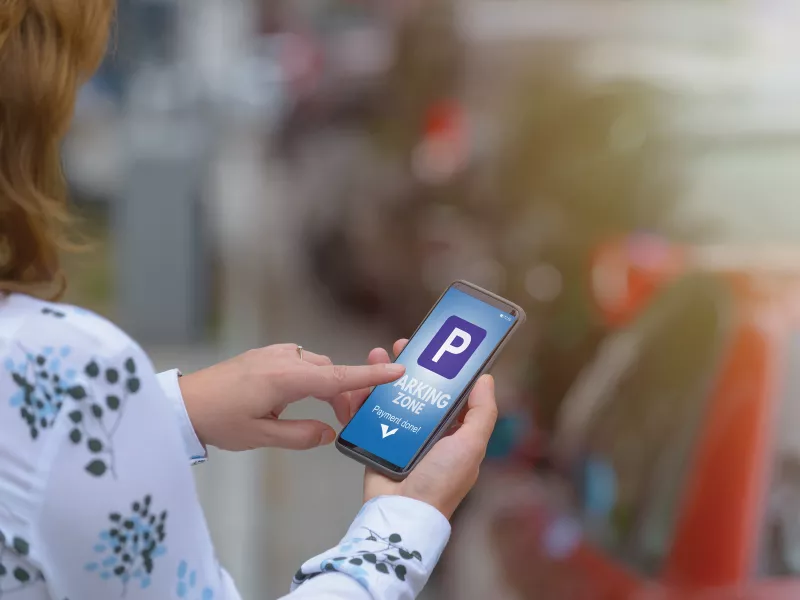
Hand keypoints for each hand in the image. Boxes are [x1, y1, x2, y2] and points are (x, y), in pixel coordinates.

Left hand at [177, 344, 404, 450]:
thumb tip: (329, 433)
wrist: (185, 402)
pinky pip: (301, 362)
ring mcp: (276, 353)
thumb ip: (301, 435)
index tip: (397, 370)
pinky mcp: (268, 354)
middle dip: (344, 394)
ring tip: (322, 414)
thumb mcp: (262, 436)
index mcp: (287, 377)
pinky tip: (299, 398)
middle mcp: (285, 358)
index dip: (370, 375)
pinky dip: (311, 379)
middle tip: (344, 421)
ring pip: (317, 367)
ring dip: (326, 387)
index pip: (338, 376)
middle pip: (330, 372)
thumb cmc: (220, 420)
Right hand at [360, 340, 497, 518]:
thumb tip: (486, 380)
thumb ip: (482, 413)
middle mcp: (428, 432)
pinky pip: (370, 413)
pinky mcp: (377, 440)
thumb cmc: (440, 483)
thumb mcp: (470, 446)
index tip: (435, 348)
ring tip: (377, 354)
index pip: (450, 393)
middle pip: (418, 389)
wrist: (400, 511)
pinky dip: (364, 396)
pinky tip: (360, 380)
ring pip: (393, 396)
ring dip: (384, 374)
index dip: (444, 369)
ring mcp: (401, 435)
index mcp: (454, 432)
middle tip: (402, 346)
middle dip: (410, 366)